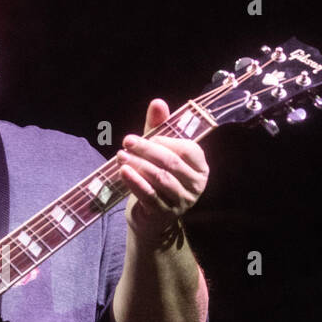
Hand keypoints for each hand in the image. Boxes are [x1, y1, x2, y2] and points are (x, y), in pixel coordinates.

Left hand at [117, 99, 209, 245]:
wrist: (149, 218)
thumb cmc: (156, 179)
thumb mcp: (157, 153)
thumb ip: (158, 129)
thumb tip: (158, 103)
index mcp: (200, 167)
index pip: (188, 149)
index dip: (165, 140)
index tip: (141, 136)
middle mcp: (196, 185)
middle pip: (171, 163)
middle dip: (147, 150)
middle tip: (126, 141)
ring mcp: (182, 201)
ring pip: (160, 179)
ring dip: (138, 165)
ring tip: (120, 155)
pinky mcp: (165, 214)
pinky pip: (150, 195)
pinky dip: (135, 182)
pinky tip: (123, 172)